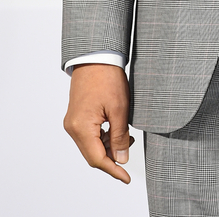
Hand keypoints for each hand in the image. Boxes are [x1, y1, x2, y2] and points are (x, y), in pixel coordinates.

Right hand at [63, 64, 134, 183]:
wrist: (96, 57)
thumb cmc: (107, 77)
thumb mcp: (120, 108)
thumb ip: (120, 136)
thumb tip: (121, 159)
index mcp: (81, 127)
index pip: (97, 159)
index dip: (113, 170)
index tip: (126, 177)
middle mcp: (72, 128)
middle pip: (92, 154)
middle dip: (112, 157)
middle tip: (130, 151)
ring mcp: (72, 122)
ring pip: (91, 146)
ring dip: (108, 146)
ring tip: (127, 137)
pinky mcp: (76, 117)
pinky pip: (89, 135)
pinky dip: (103, 137)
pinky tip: (116, 130)